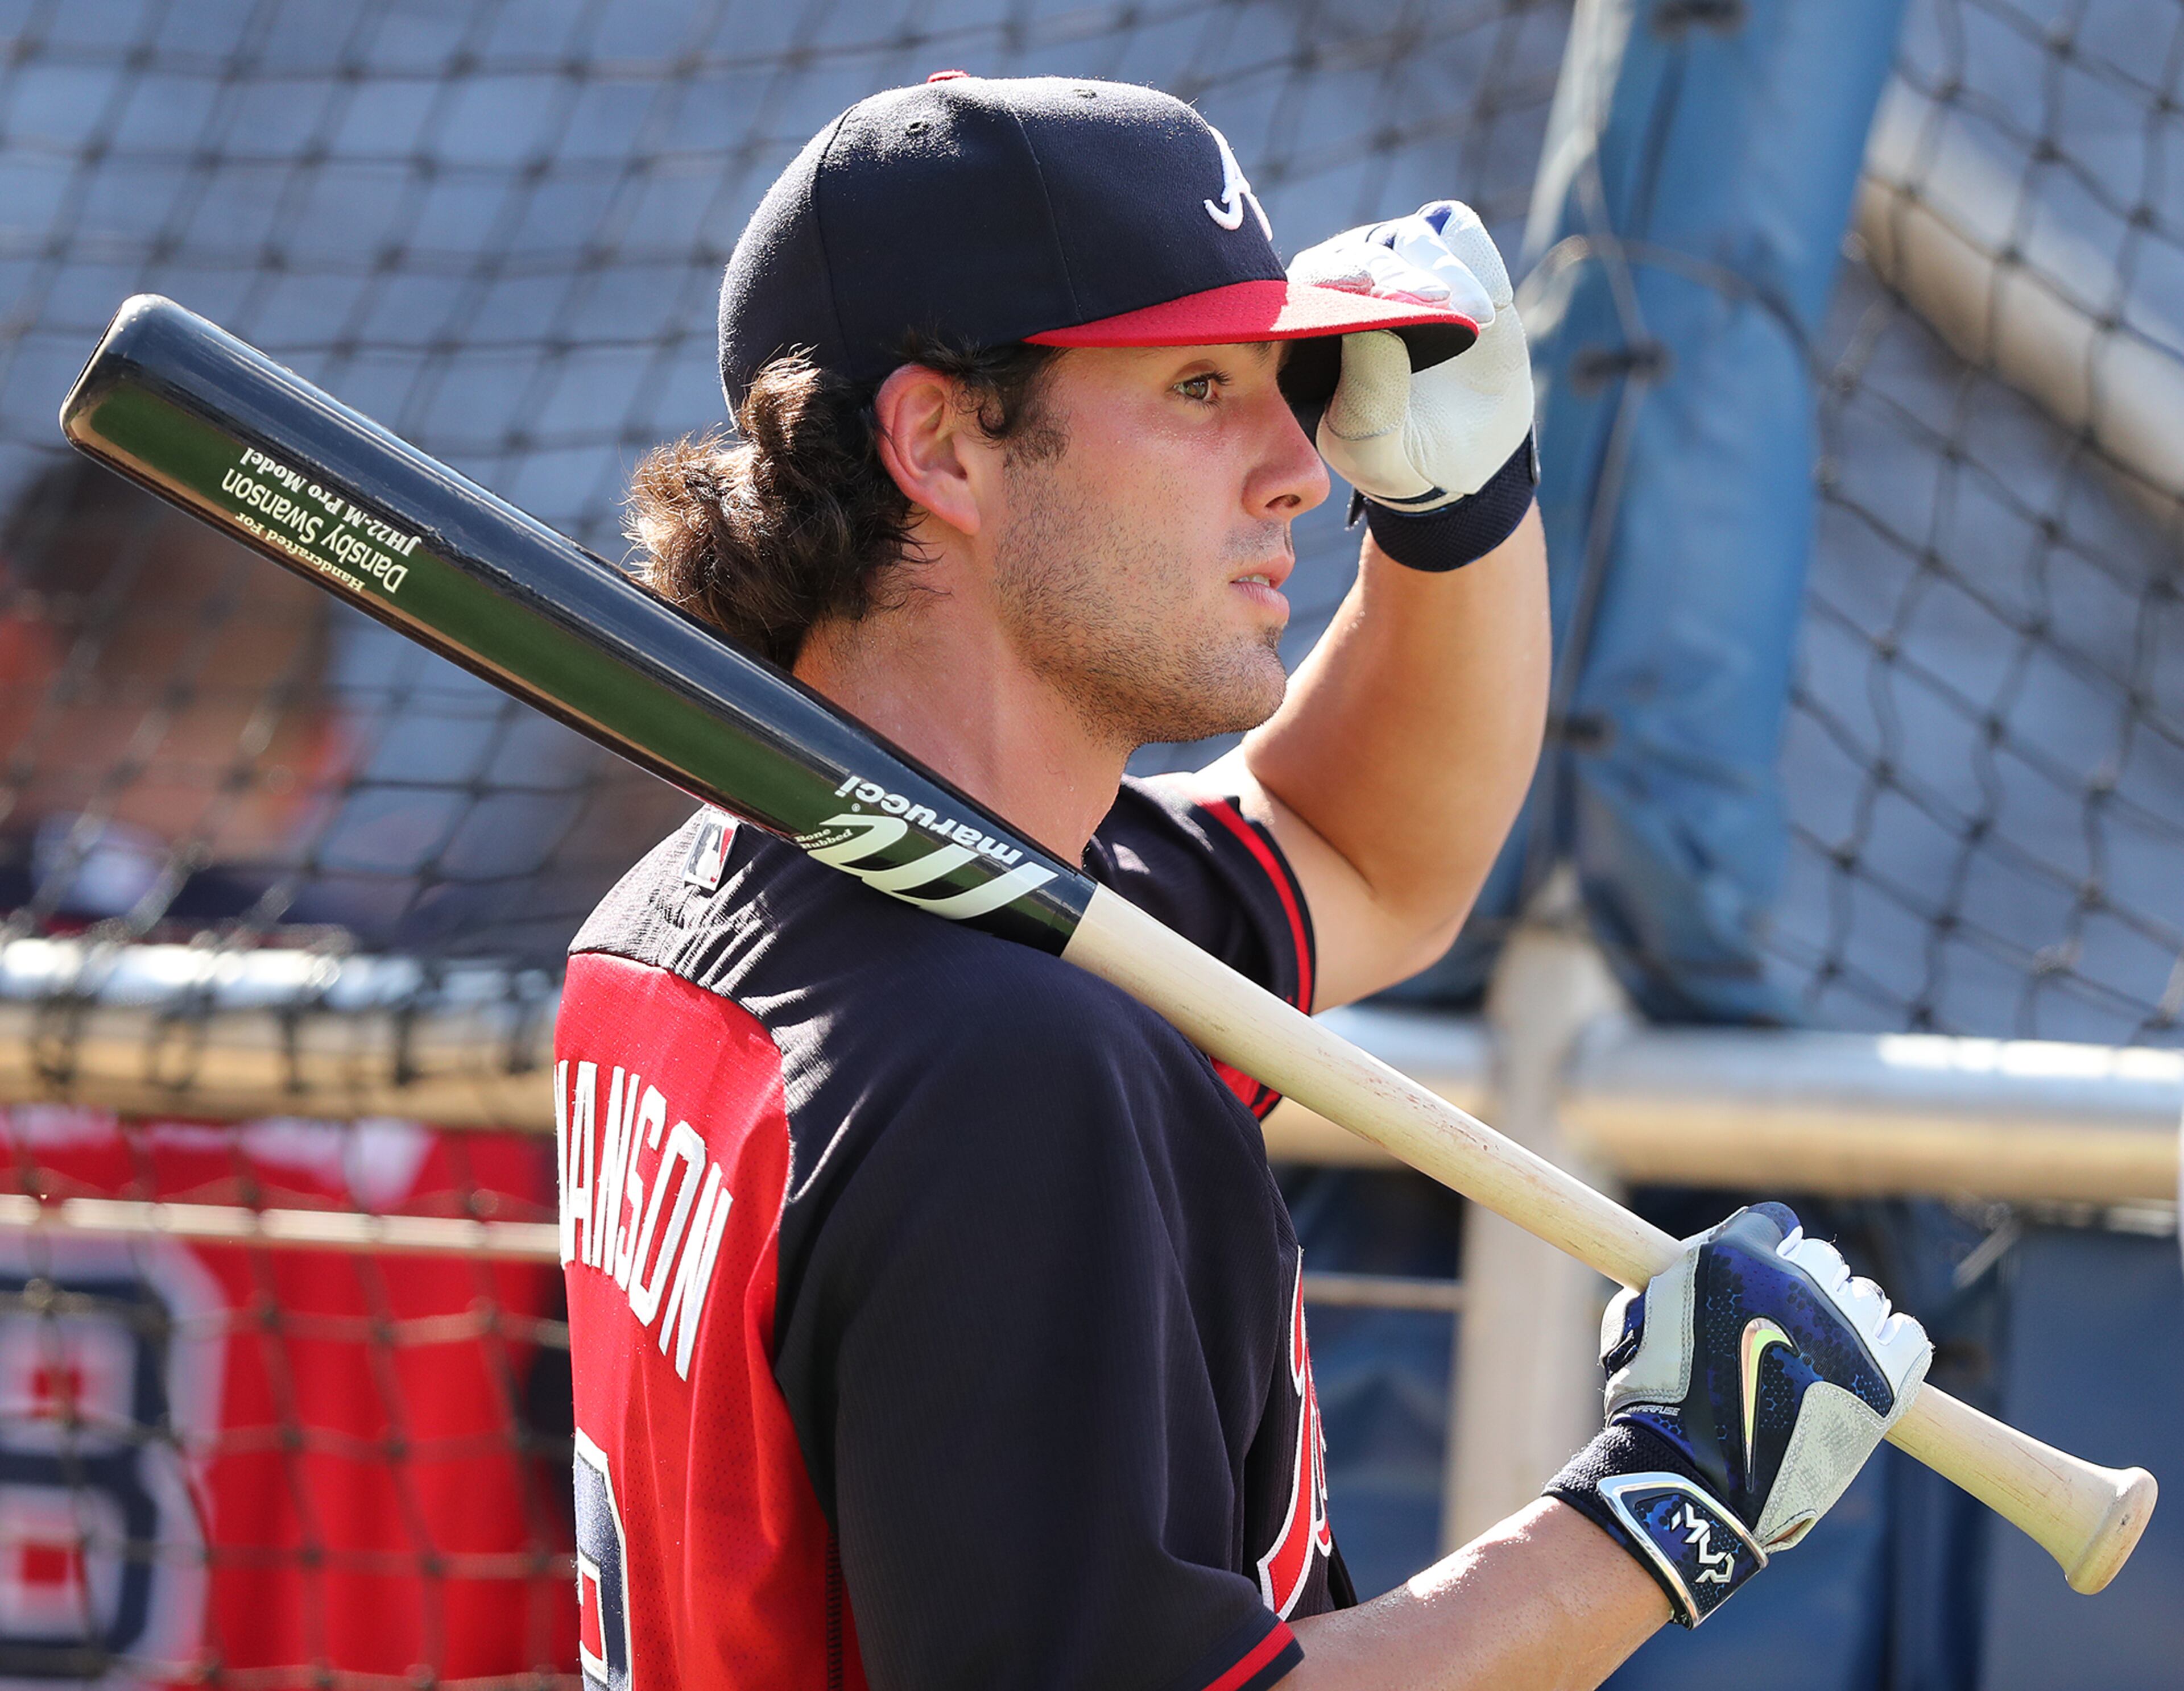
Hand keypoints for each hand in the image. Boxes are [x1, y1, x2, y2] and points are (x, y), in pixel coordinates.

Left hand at [1286, 201, 1532, 510]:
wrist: (1458, 459)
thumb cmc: (1396, 456)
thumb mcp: (1373, 451)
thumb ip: (1366, 399)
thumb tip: (1375, 325)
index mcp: (1307, 331)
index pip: (1307, 286)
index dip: (1337, 282)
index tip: (1376, 298)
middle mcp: (1347, 286)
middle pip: (1360, 252)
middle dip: (1397, 275)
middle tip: (1436, 303)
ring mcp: (1400, 267)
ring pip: (1411, 237)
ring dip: (1443, 269)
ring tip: (1475, 320)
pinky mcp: (1453, 261)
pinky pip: (1458, 230)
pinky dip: (1472, 256)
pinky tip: (1486, 310)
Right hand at [1547, 1203, 1931, 1625]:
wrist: (1692, 1481)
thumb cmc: (1653, 1402)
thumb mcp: (1635, 1315)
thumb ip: (1676, 1276)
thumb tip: (1701, 1261)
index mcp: (1736, 1255)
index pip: (1776, 1223)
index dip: (1768, 1250)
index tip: (1762, 1277)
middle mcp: (1796, 1282)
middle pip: (1823, 1260)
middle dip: (1805, 1286)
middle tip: (1785, 1328)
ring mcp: (1844, 1332)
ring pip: (1866, 1299)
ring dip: (1846, 1320)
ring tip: (1821, 1360)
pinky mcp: (1883, 1381)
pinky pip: (1908, 1338)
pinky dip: (1891, 1346)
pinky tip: (1868, 1365)